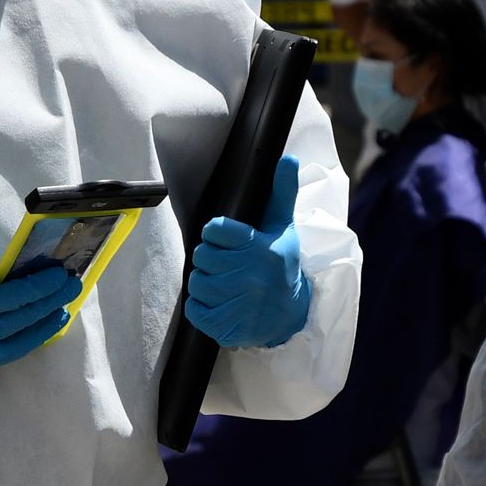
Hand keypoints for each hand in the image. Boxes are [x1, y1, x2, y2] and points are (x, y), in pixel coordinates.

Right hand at [0, 255, 82, 401]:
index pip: (15, 297)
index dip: (41, 285)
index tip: (61, 274)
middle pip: (24, 320)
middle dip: (51, 302)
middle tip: (72, 288)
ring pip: (18, 347)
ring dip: (42, 329)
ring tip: (59, 316)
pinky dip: (10, 347)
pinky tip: (23, 336)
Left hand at [185, 154, 312, 350]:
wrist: (291, 315)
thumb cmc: (282, 266)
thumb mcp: (284, 228)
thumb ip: (282, 192)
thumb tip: (288, 159)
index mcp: (259, 248)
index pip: (214, 228)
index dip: (217, 234)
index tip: (229, 241)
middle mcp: (248, 275)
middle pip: (202, 256)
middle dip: (212, 259)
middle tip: (229, 265)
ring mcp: (236, 303)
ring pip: (196, 282)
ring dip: (206, 282)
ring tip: (225, 284)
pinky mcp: (225, 326)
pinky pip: (194, 309)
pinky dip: (201, 306)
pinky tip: (220, 302)